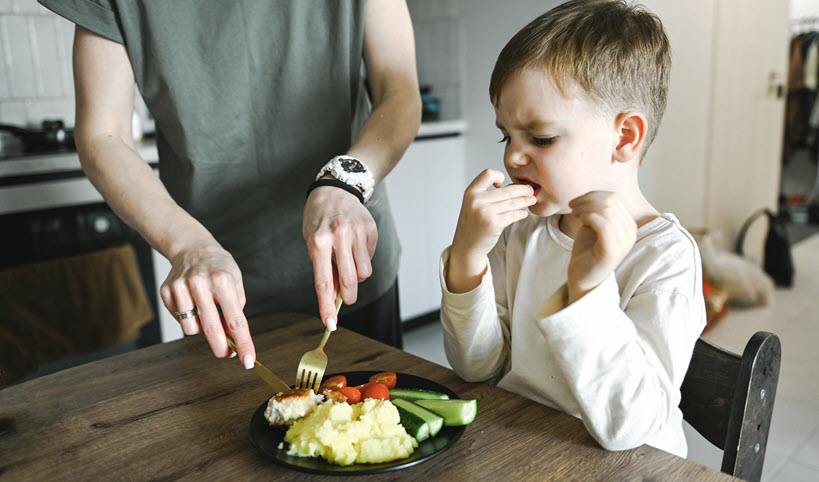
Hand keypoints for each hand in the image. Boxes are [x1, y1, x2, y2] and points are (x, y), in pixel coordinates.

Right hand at [159, 241, 254, 367]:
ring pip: (191, 328)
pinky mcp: (167, 290)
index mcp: (223, 280)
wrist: (192, 248)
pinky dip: (187, 317)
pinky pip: (179, 319)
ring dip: (201, 328)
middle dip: (221, 348)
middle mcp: (200, 283)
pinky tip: (192, 303)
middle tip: (227, 354)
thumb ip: (235, 310)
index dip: (243, 343)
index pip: (235, 320)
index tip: (248, 360)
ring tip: (206, 312)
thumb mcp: (235, 283)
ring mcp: (181, 286)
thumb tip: (232, 340)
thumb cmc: (219, 268)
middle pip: (211, 328)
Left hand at [303, 185, 376, 329]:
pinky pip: (370, 258)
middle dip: (348, 295)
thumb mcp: (312, 241)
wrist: (334, 190)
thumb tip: (336, 295)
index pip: (324, 282)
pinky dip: (363, 259)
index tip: (330, 324)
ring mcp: (357, 233)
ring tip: (348, 263)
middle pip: (350, 281)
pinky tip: (355, 247)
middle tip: (346, 299)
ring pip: (364, 272)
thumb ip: (324, 268)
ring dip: (357, 276)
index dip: (327, 306)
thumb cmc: (318, 220)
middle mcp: (339, 237)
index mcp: (318, 243)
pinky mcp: (370, 230)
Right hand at [447, 169, 535, 292]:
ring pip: (512, 203)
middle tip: (531, 190)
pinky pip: (513, 215)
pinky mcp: (494, 224)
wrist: (467, 246)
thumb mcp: (473, 204)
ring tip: (532, 200)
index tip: (503, 184)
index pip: (488, 174)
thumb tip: (516, 186)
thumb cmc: (473, 224)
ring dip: (525, 201)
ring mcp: (485, 212)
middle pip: (507, 190)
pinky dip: (521, 213)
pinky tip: (524, 213)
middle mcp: (477, 200)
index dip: (498, 176)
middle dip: (522, 190)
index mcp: (471, 192)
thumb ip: (488, 194)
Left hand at [566, 191, 636, 302]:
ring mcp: (623, 242)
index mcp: (628, 225)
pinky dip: (588, 216)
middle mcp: (630, 232)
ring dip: (585, 206)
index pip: (614, 197)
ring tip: (573, 213)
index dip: (592, 194)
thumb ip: (596, 210)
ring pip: (606, 209)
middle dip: (587, 199)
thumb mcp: (592, 226)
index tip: (575, 202)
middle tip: (572, 206)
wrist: (583, 280)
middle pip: (611, 200)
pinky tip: (578, 219)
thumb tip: (591, 194)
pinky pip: (603, 223)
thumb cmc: (587, 253)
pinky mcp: (612, 250)